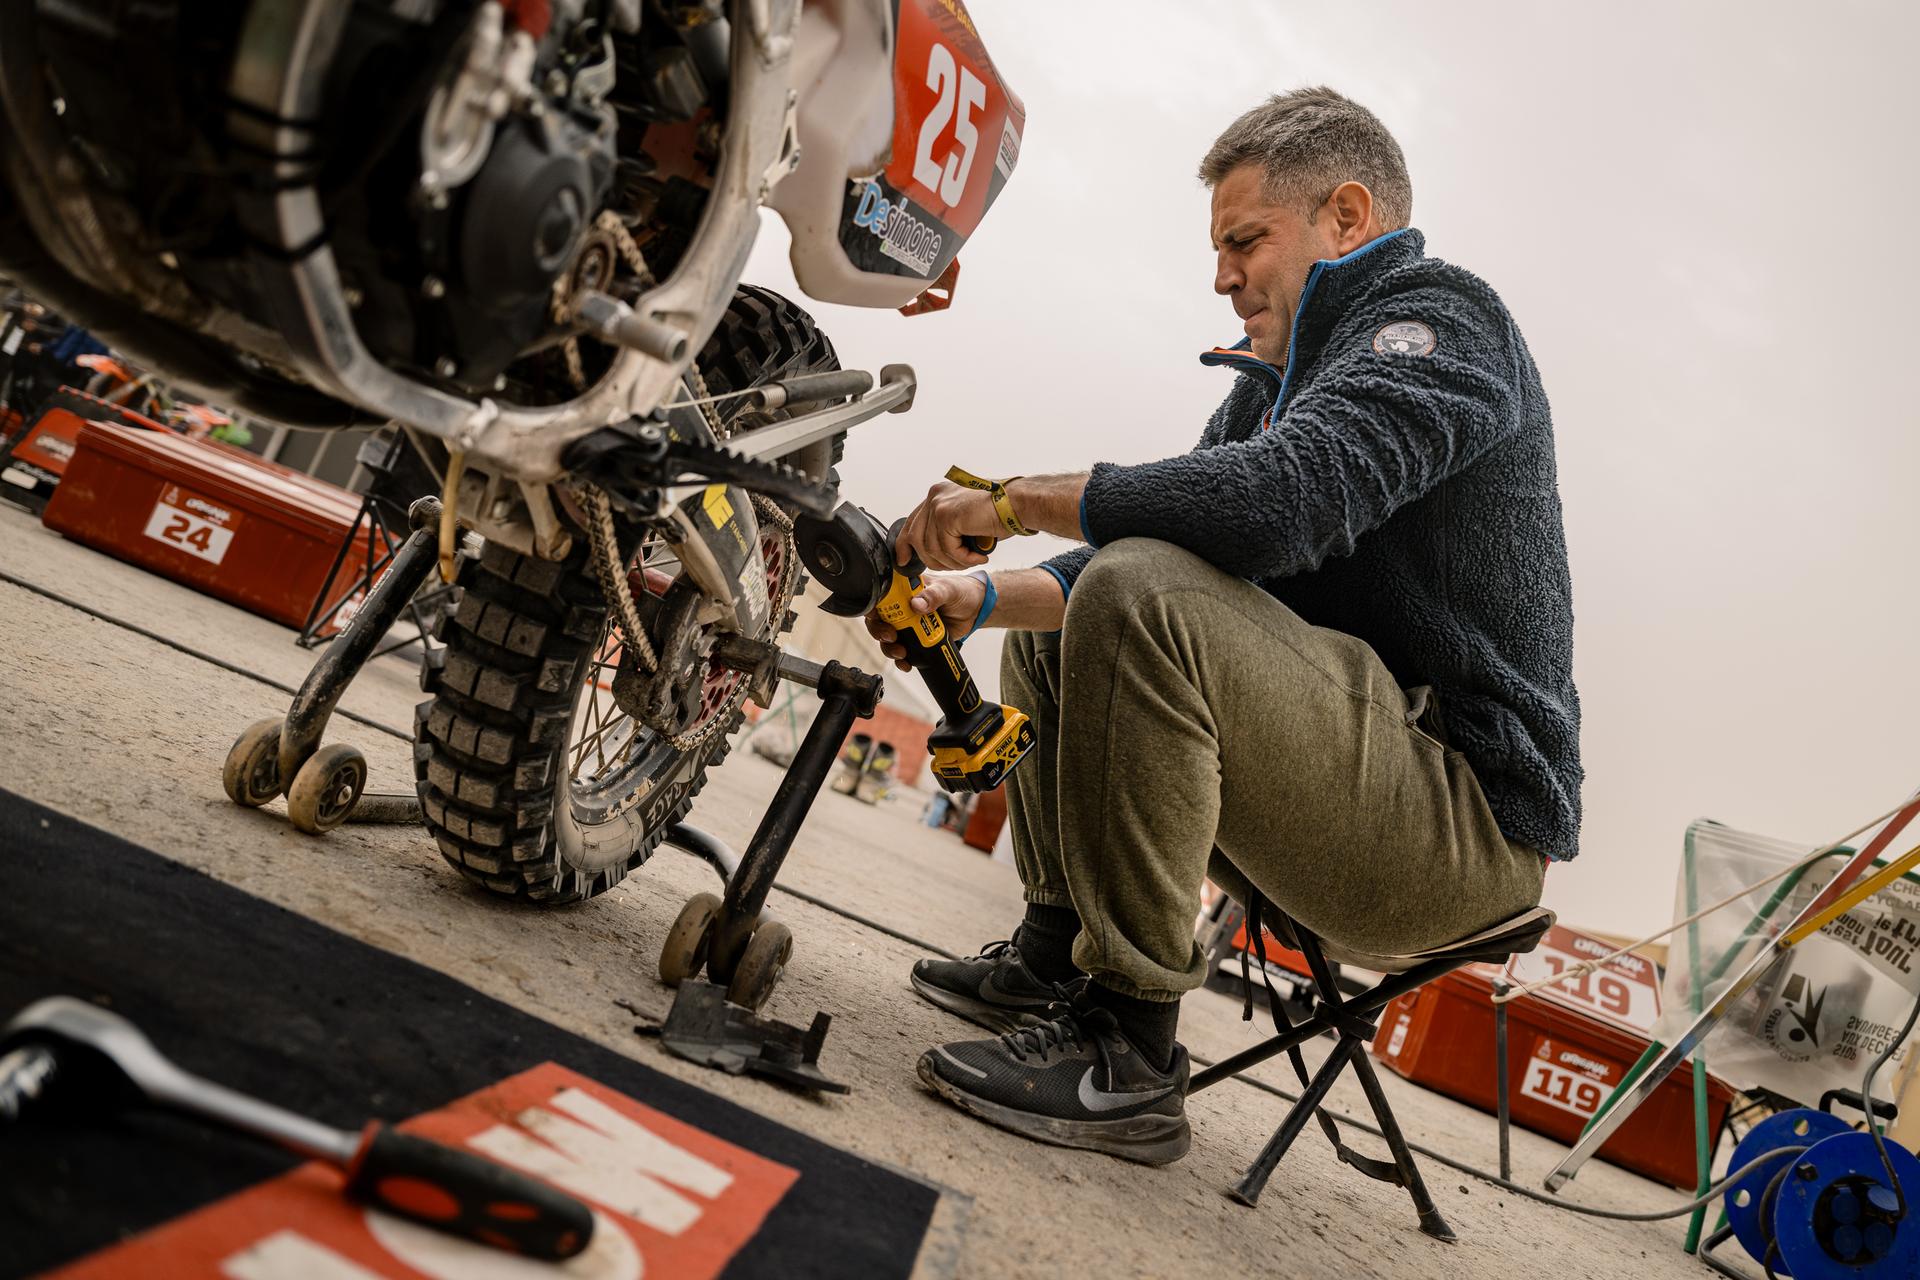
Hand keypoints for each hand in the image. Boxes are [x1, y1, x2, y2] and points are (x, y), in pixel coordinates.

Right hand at [865, 573, 986, 671]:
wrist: (974, 610)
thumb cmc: (960, 592)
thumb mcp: (948, 589)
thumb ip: (933, 595)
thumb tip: (917, 603)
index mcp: (905, 589)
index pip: (881, 596)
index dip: (874, 607)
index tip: (877, 616)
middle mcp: (902, 607)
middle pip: (879, 620)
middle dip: (879, 631)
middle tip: (891, 636)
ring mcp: (908, 625)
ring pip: (888, 639)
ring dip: (889, 648)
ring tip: (901, 652)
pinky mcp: (917, 640)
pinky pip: (903, 652)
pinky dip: (901, 660)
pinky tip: (906, 663)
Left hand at [895, 480, 1005, 570]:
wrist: (1020, 503)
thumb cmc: (1002, 513)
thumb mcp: (967, 520)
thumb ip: (949, 528)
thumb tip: (933, 549)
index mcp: (938, 495)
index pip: (911, 522)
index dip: (904, 544)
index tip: (904, 561)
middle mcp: (935, 496)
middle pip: (916, 537)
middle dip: (930, 560)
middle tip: (951, 567)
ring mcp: (939, 504)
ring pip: (932, 548)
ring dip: (953, 561)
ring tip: (972, 560)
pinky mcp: (947, 515)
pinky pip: (946, 549)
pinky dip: (963, 559)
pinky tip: (979, 557)